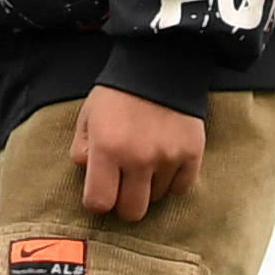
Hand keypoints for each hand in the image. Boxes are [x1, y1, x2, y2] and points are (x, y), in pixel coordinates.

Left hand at [72, 85, 203, 218]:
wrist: (160, 63)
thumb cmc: (118, 93)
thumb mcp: (87, 117)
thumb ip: (82, 151)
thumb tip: (90, 177)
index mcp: (107, 148)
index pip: (99, 203)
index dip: (98, 201)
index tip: (102, 190)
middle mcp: (138, 157)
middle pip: (132, 211)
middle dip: (125, 201)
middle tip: (125, 183)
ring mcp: (168, 156)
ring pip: (156, 198)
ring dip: (149, 185)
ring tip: (146, 159)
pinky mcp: (192, 153)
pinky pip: (181, 188)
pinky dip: (172, 180)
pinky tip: (165, 160)